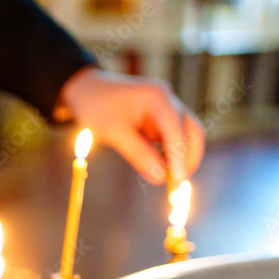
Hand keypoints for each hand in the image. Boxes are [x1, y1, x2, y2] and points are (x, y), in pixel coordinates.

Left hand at [59, 67, 204, 185]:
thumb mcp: (113, 132)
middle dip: (188, 160)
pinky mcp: (160, 119)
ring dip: (182, 159)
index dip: (180, 160)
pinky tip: (162, 170)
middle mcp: (168, 100)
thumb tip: (160, 178)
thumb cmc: (95, 106)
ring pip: (187, 136)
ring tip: (170, 183)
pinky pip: (173, 139)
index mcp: (158, 97)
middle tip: (177, 189)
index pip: (177, 132)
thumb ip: (137, 154)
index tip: (177, 185)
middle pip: (192, 133)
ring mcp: (166, 108)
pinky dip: (171, 155)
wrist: (86, 89)